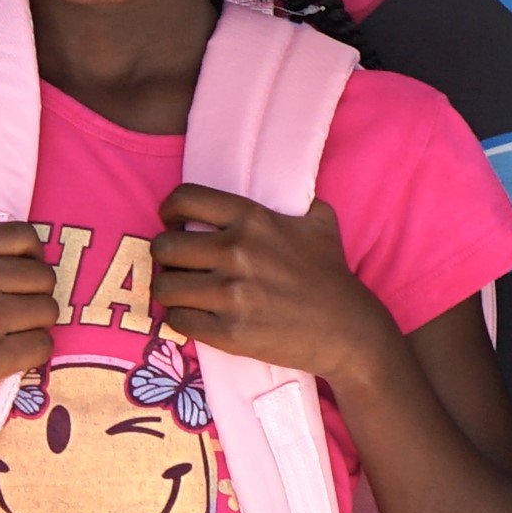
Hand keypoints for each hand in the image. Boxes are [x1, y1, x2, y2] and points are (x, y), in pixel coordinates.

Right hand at [0, 222, 64, 433]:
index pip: (25, 236)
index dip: (32, 257)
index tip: (22, 276)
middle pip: (44, 276)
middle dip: (37, 295)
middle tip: (17, 312)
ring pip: (48, 311)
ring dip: (37, 325)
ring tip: (14, 333)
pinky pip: (43, 345)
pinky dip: (34, 352)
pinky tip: (13, 355)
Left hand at [148, 188, 392, 384]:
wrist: (347, 330)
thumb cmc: (330, 274)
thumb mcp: (318, 221)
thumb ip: (291, 198)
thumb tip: (278, 179)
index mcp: (252, 219)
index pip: (184, 199)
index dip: (169, 210)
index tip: (172, 222)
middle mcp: (236, 252)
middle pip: (164, 246)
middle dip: (165, 256)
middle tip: (178, 264)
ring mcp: (231, 294)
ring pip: (164, 287)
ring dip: (169, 290)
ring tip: (184, 293)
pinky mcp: (229, 332)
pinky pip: (177, 322)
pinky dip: (180, 320)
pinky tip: (195, 317)